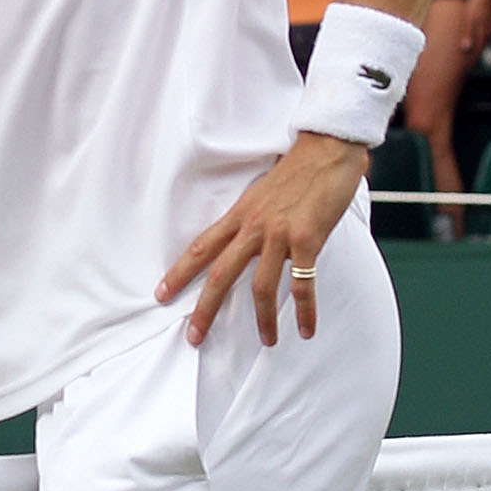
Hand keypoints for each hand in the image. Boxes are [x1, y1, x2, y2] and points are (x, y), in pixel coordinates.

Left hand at [157, 132, 368, 346]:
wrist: (328, 149)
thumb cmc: (300, 169)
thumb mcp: (264, 193)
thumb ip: (253, 218)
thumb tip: (247, 240)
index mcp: (240, 214)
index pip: (201, 247)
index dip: (179, 272)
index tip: (161, 293)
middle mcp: (254, 226)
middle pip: (220, 274)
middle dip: (205, 309)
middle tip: (194, 337)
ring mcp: (280, 234)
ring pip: (260, 287)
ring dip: (262, 319)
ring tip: (266, 340)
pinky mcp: (307, 240)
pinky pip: (303, 284)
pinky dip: (305, 311)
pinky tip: (306, 328)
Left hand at [460, 0, 490, 65]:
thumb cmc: (477, 4)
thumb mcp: (469, 19)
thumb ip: (468, 34)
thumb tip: (465, 50)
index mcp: (484, 34)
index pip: (477, 52)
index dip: (471, 61)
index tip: (466, 69)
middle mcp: (490, 33)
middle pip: (481, 48)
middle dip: (474, 55)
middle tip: (466, 65)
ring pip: (483, 40)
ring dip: (477, 46)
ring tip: (469, 52)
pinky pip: (485, 33)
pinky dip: (480, 37)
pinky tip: (476, 36)